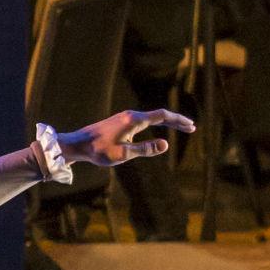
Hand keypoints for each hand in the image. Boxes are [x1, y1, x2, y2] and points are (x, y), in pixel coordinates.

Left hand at [59, 108, 195, 166]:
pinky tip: (157, 128)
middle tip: (191, 127)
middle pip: (159, 115)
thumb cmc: (98, 151)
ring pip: (151, 117)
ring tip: (179, 127)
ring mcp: (125, 117)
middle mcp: (131, 115)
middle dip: (176, 121)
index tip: (191, 126)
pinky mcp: (120, 122)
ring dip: (167, 121)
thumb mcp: (123, 154)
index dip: (178, 121)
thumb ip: (144, 149)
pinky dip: (156, 123)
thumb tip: (165, 145)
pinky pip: (143, 120)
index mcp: (134, 120)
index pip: (163, 116)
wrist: (78, 144)